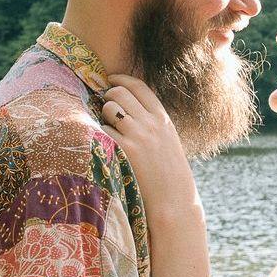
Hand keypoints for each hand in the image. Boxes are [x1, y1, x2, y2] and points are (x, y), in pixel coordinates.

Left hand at [99, 76, 197, 221]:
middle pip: (120, 93)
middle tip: (106, 105)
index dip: (122, 79)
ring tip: (110, 129)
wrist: (173, 198)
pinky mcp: (125, 150)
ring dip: (105, 116)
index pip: (140, 87)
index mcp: (163, 118)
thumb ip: (152, 121)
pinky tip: (109, 145)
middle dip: (108, 96)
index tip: (111, 79)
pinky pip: (104, 130)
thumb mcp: (167, 139)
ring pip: (110, 108)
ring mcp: (138, 135)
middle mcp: (151, 123)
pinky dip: (102, 135)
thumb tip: (127, 104)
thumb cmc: (169, 171)